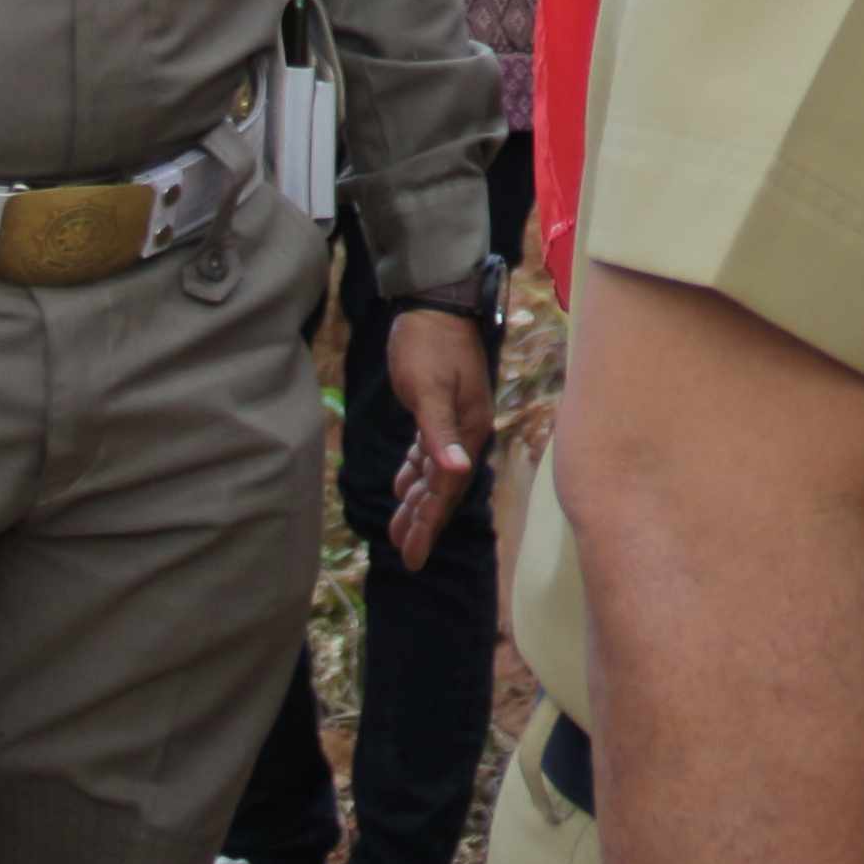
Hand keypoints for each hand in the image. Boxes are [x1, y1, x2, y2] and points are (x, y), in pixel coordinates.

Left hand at [384, 306, 493, 570]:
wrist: (434, 305)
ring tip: (397, 532)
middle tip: (405, 556)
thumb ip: (439, 434)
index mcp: (466, 431)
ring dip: (416, 501)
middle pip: (442, 487)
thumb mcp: (430, 390)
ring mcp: (452, 420)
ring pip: (433, 473)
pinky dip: (415, 472)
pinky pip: (426, 452)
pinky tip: (403, 486)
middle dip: (423, 521)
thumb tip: (458, 471)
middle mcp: (464, 431)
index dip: (429, 524)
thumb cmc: (429, 346)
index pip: (447, 488)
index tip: (412, 557)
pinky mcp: (436, 408)